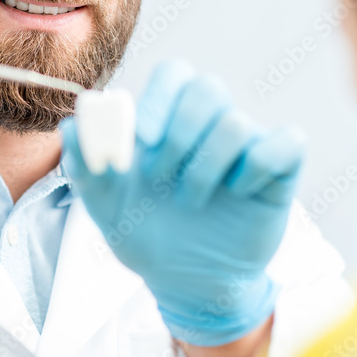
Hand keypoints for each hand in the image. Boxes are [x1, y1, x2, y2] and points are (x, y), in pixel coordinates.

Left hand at [61, 61, 304, 346]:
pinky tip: (237, 193)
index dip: (157, 97)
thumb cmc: (148, 234)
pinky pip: (286, 143)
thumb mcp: (106, 206)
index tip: (140, 137)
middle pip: (207, 87)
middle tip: (159, 176)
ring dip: (206, 165)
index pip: (174, 74)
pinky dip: (258, 167)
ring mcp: (246, 145)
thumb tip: (70, 125)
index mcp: (170, 119)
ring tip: (190, 200)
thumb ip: (84, 165)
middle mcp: (210, 123)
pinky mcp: (278, 171)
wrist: (185, 282)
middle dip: (179, 132)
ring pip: (236, 121)